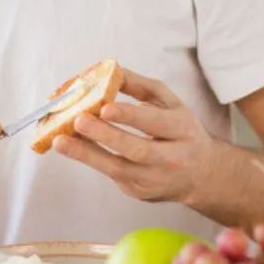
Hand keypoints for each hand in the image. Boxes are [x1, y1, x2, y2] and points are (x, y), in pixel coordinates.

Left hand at [52, 67, 216, 203]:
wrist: (202, 176)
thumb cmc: (181, 132)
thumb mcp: (170, 104)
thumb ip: (142, 86)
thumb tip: (110, 71)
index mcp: (183, 130)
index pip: (155, 123)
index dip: (129, 116)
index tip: (104, 107)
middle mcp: (173, 158)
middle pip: (137, 149)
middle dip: (105, 136)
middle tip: (78, 121)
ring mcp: (155, 180)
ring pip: (119, 169)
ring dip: (87, 154)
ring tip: (61, 141)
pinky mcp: (140, 192)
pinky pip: (113, 176)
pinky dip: (91, 161)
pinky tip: (72, 148)